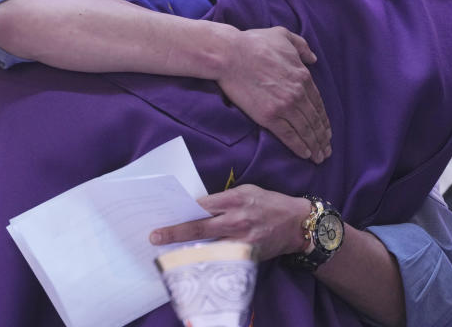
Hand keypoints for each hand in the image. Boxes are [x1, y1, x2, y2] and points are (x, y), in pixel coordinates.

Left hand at [150, 185, 311, 261]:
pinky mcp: (247, 255)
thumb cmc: (269, 203)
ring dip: (187, 249)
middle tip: (155, 236)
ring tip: (168, 251)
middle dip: (175, 233)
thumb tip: (198, 206)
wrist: (297, 224)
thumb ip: (223, 199)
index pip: (201, 206)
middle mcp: (237, 220)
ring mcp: (241, 240)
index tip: (164, 215)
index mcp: (235, 199)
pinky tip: (193, 260)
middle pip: (199, 228)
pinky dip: (207, 259)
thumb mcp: (247, 190)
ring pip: (207, 247)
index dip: (182, 212)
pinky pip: (222, 258)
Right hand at [217, 27, 330, 162]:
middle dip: (322, 137)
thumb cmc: (253, 43)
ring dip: (314, 146)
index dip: (324, 120)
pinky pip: (289, 136)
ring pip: (305, 130)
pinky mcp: (269, 117)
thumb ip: (301, 45)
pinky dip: (300, 147)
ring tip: (320, 157)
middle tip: (327, 150)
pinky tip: (306, 155)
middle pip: (315, 120)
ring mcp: (285, 106)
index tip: (327, 131)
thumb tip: (313, 58)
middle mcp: (298, 93)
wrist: (230, 55)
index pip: (318, 103)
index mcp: (303, 76)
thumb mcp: (282, 35)